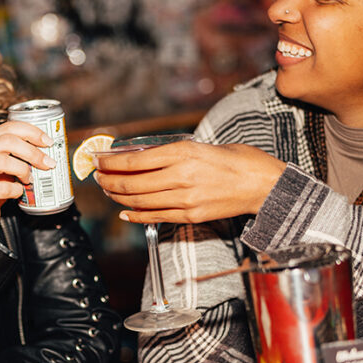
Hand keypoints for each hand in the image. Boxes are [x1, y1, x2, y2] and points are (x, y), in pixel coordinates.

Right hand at [0, 120, 55, 236]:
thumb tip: (46, 148)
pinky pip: (1, 188)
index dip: (32, 132)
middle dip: (32, 152)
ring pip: (3, 161)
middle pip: (7, 142)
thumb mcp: (3, 166)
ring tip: (30, 179)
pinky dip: (16, 190)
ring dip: (23, 170)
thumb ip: (16, 154)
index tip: (48, 142)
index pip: (8, 128)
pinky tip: (19, 192)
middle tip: (48, 162)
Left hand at [94, 141, 285, 223]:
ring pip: (140, 200)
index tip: (98, 159)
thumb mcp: (203, 146)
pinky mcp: (191, 215)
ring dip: (118, 196)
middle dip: (108, 180)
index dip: (110, 162)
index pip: (135, 160)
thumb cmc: (239, 160)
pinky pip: (156, 217)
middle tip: (97, 176)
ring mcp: (185, 199)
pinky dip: (136, 215)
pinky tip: (124, 211)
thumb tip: (145, 156)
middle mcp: (181, 177)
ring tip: (108, 190)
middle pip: (132, 182)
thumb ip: (175, 152)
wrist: (265, 185)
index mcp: (184, 153)